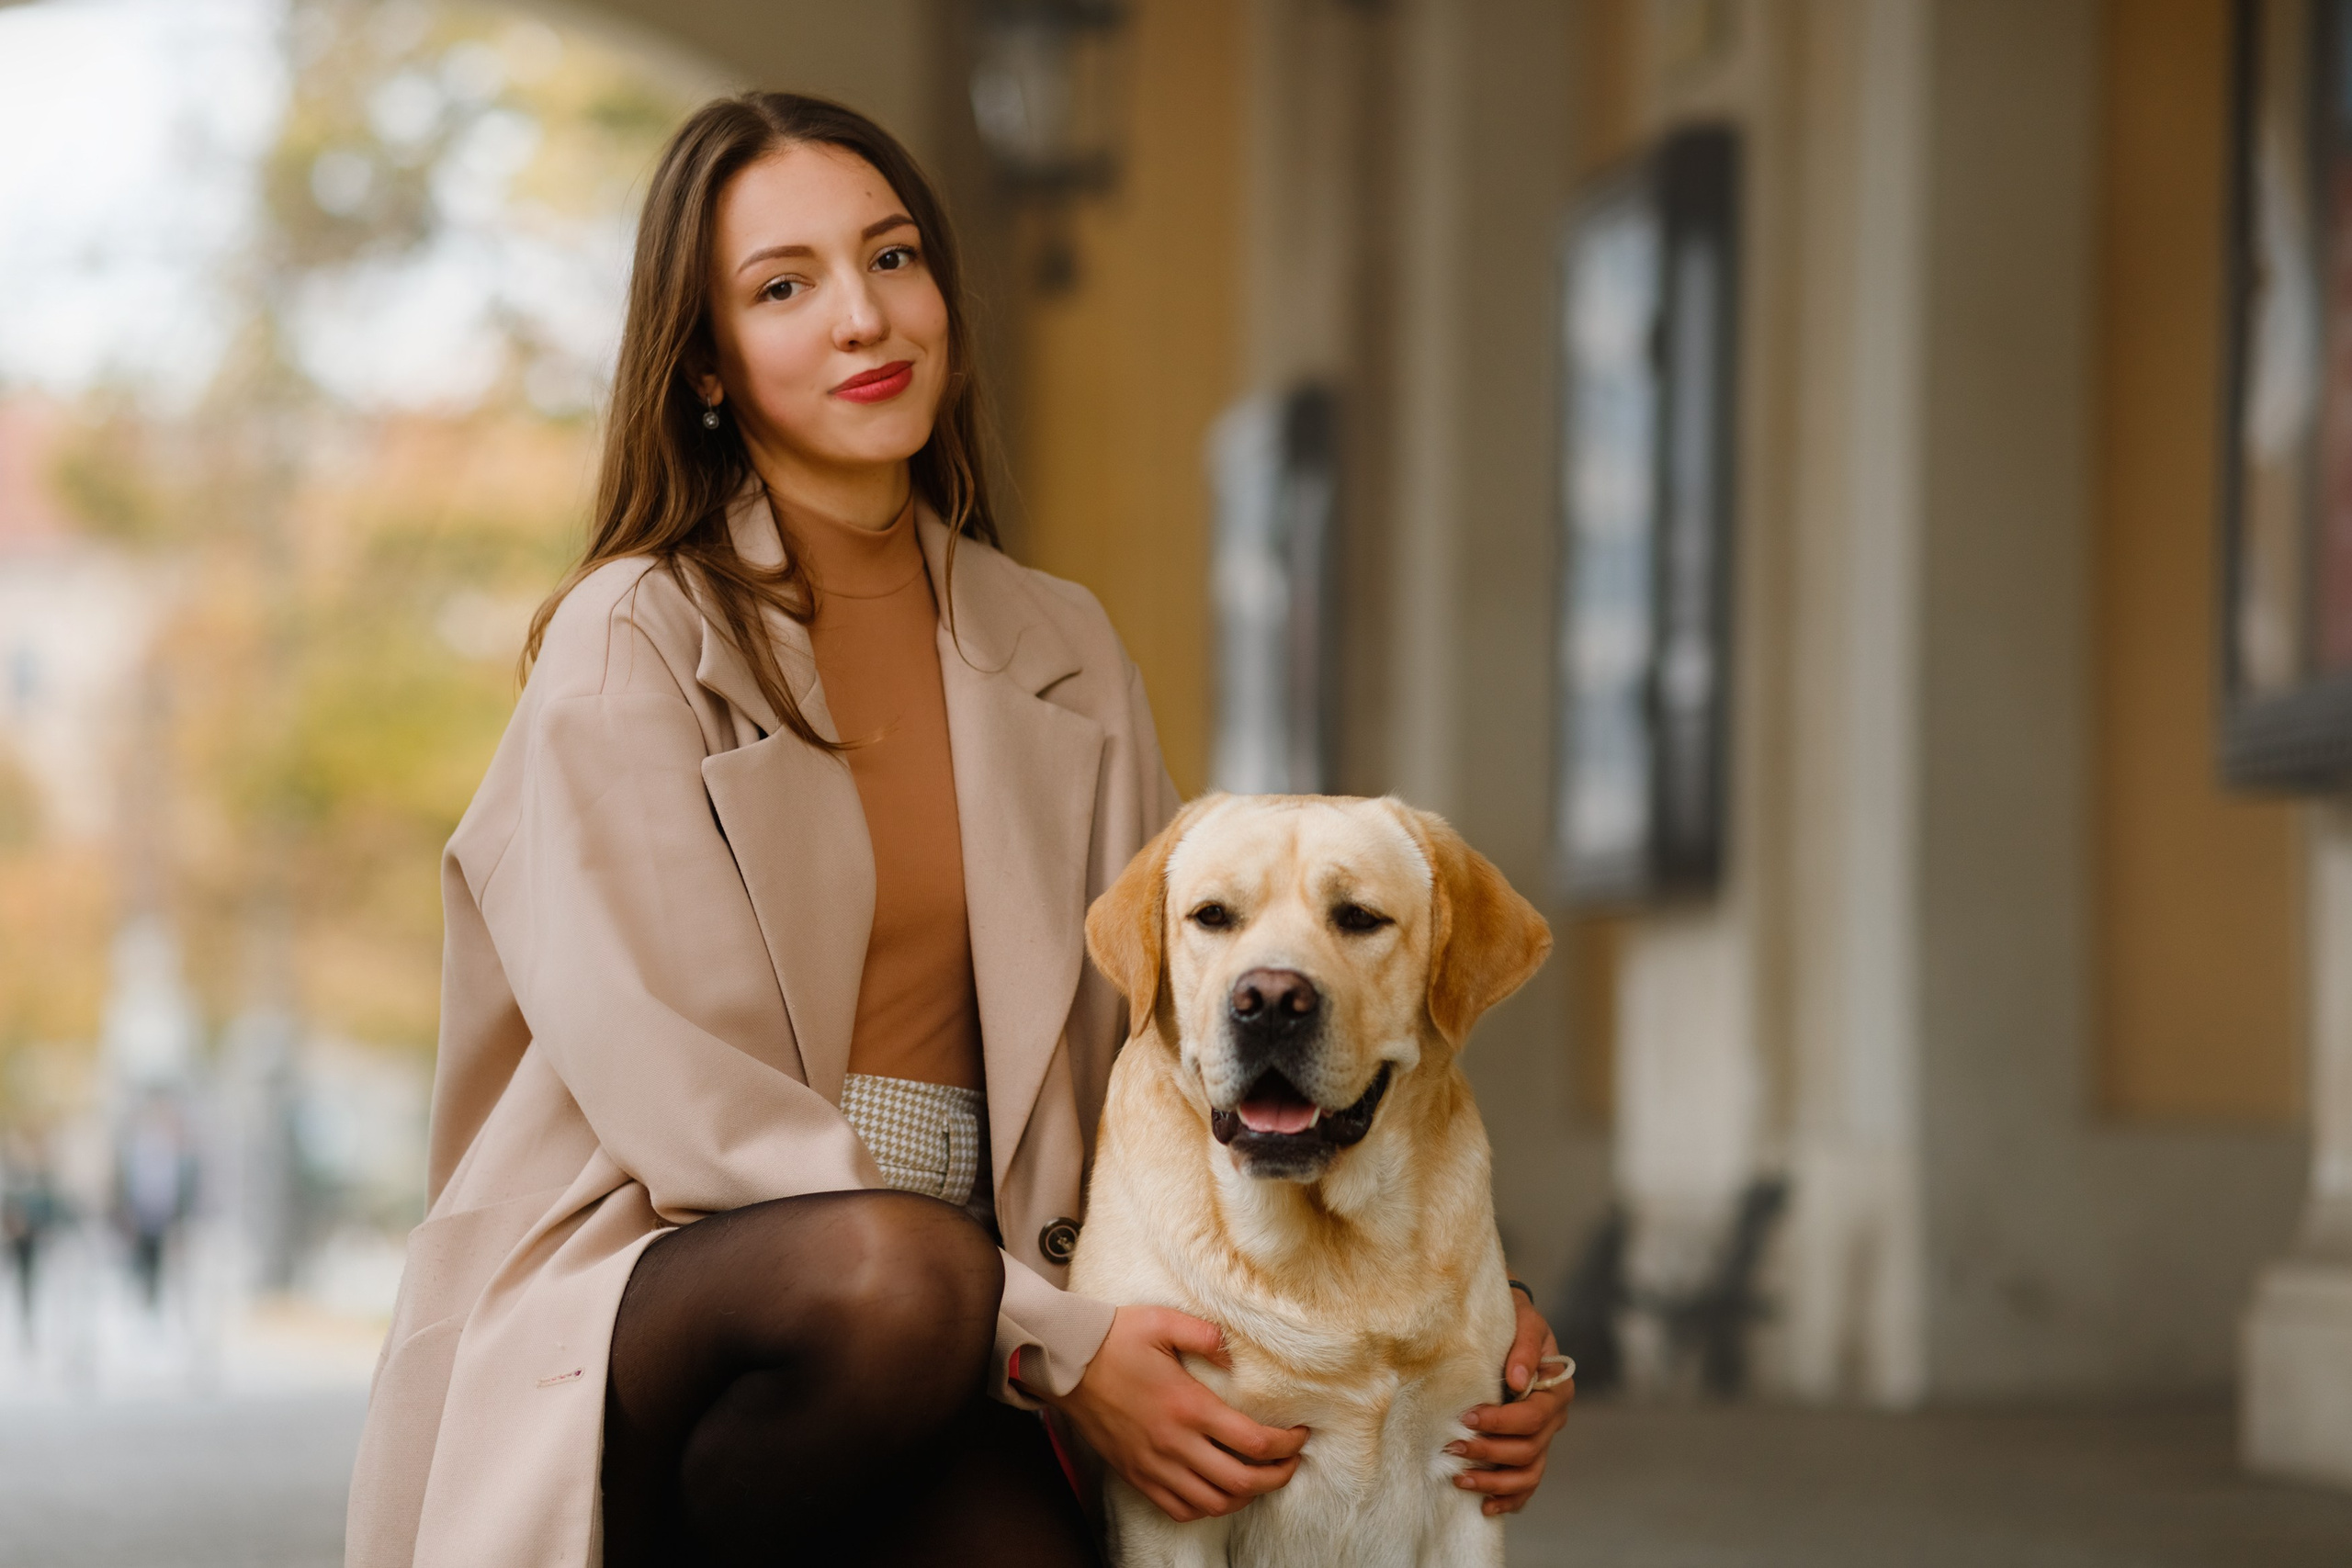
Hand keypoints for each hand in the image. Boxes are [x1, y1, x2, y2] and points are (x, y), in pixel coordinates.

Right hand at [1035, 1304, 1308, 1522]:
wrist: (1067, 1365)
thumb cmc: (1115, 1340)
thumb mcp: (1163, 1321)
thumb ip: (1205, 1335)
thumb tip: (1233, 1354)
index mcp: (1189, 1406)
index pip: (1254, 1442)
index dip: (1287, 1445)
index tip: (1300, 1434)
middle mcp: (1175, 1444)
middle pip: (1241, 1482)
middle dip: (1277, 1477)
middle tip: (1290, 1463)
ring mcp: (1155, 1465)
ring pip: (1213, 1503)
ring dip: (1244, 1497)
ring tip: (1258, 1478)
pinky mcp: (1137, 1475)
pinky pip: (1179, 1509)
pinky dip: (1206, 1508)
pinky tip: (1217, 1490)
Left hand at [1447, 1289, 1572, 1515]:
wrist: (1509, 1324)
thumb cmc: (1514, 1320)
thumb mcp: (1523, 1321)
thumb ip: (1523, 1347)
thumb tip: (1517, 1381)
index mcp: (1556, 1388)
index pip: (1532, 1417)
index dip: (1501, 1423)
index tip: (1468, 1418)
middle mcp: (1554, 1418)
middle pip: (1528, 1450)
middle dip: (1489, 1453)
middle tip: (1452, 1448)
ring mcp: (1543, 1437)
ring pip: (1528, 1473)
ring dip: (1494, 1482)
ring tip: (1460, 1480)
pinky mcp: (1529, 1449)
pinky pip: (1526, 1484)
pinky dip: (1509, 1499)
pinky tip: (1486, 1507)